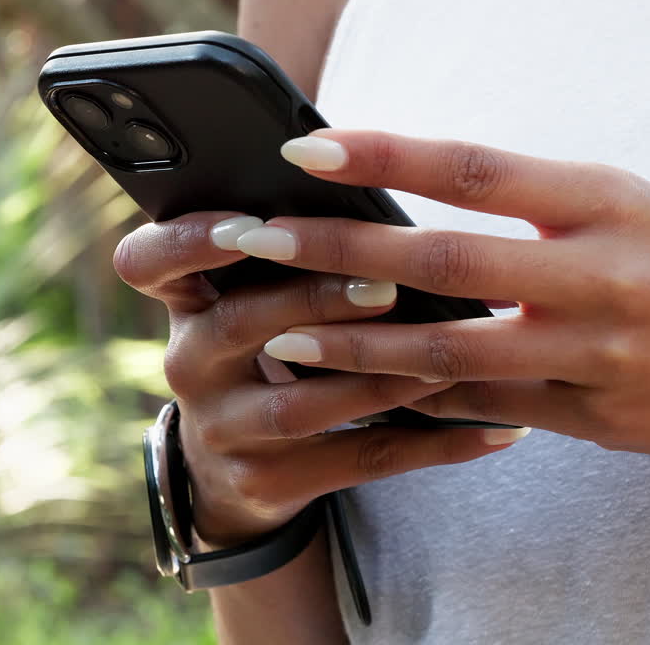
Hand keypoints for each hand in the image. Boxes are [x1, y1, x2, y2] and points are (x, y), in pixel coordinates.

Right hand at [113, 212, 529, 545]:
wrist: (245, 466)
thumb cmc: (272, 340)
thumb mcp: (257, 290)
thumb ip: (292, 242)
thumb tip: (367, 165)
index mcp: (186, 301)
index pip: (148, 260)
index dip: (187, 240)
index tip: (246, 222)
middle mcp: (190, 364)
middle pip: (243, 322)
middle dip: (317, 296)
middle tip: (386, 282)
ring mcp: (224, 429)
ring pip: (306, 401)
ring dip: (386, 372)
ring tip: (458, 347)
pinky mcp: (269, 483)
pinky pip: (361, 459)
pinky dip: (437, 442)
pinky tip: (500, 427)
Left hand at [235, 131, 649, 498]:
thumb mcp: (636, 214)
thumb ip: (540, 209)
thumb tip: (426, 203)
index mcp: (611, 202)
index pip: (477, 167)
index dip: (386, 155)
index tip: (310, 147)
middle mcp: (603, 274)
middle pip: (443, 259)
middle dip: (337, 252)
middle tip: (254, 238)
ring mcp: (597, 355)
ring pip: (449, 351)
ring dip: (356, 346)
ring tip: (282, 334)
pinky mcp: (593, 421)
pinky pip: (483, 408)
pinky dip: (418, 399)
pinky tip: (361, 395)